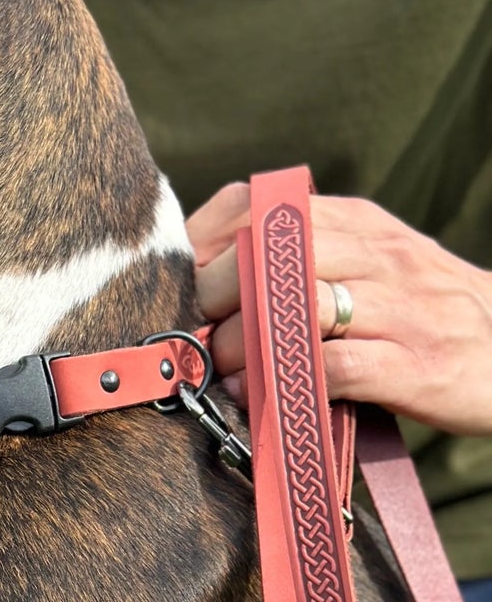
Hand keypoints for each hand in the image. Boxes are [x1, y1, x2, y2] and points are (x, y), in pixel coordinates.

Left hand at [188, 183, 491, 435]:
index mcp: (354, 221)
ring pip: (294, 306)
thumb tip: (206, 284)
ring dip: (241, 341)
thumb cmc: (422, 310)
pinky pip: (334, 367)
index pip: (255, 205)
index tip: (179, 285)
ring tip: (220, 366)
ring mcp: (398, 308)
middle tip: (197, 332)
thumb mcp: (368, 262)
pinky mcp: (414, 365)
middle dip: (214, 296)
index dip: (202, 244)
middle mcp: (375, 254)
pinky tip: (257, 396)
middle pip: (265, 253)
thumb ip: (300, 261)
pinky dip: (285, 383)